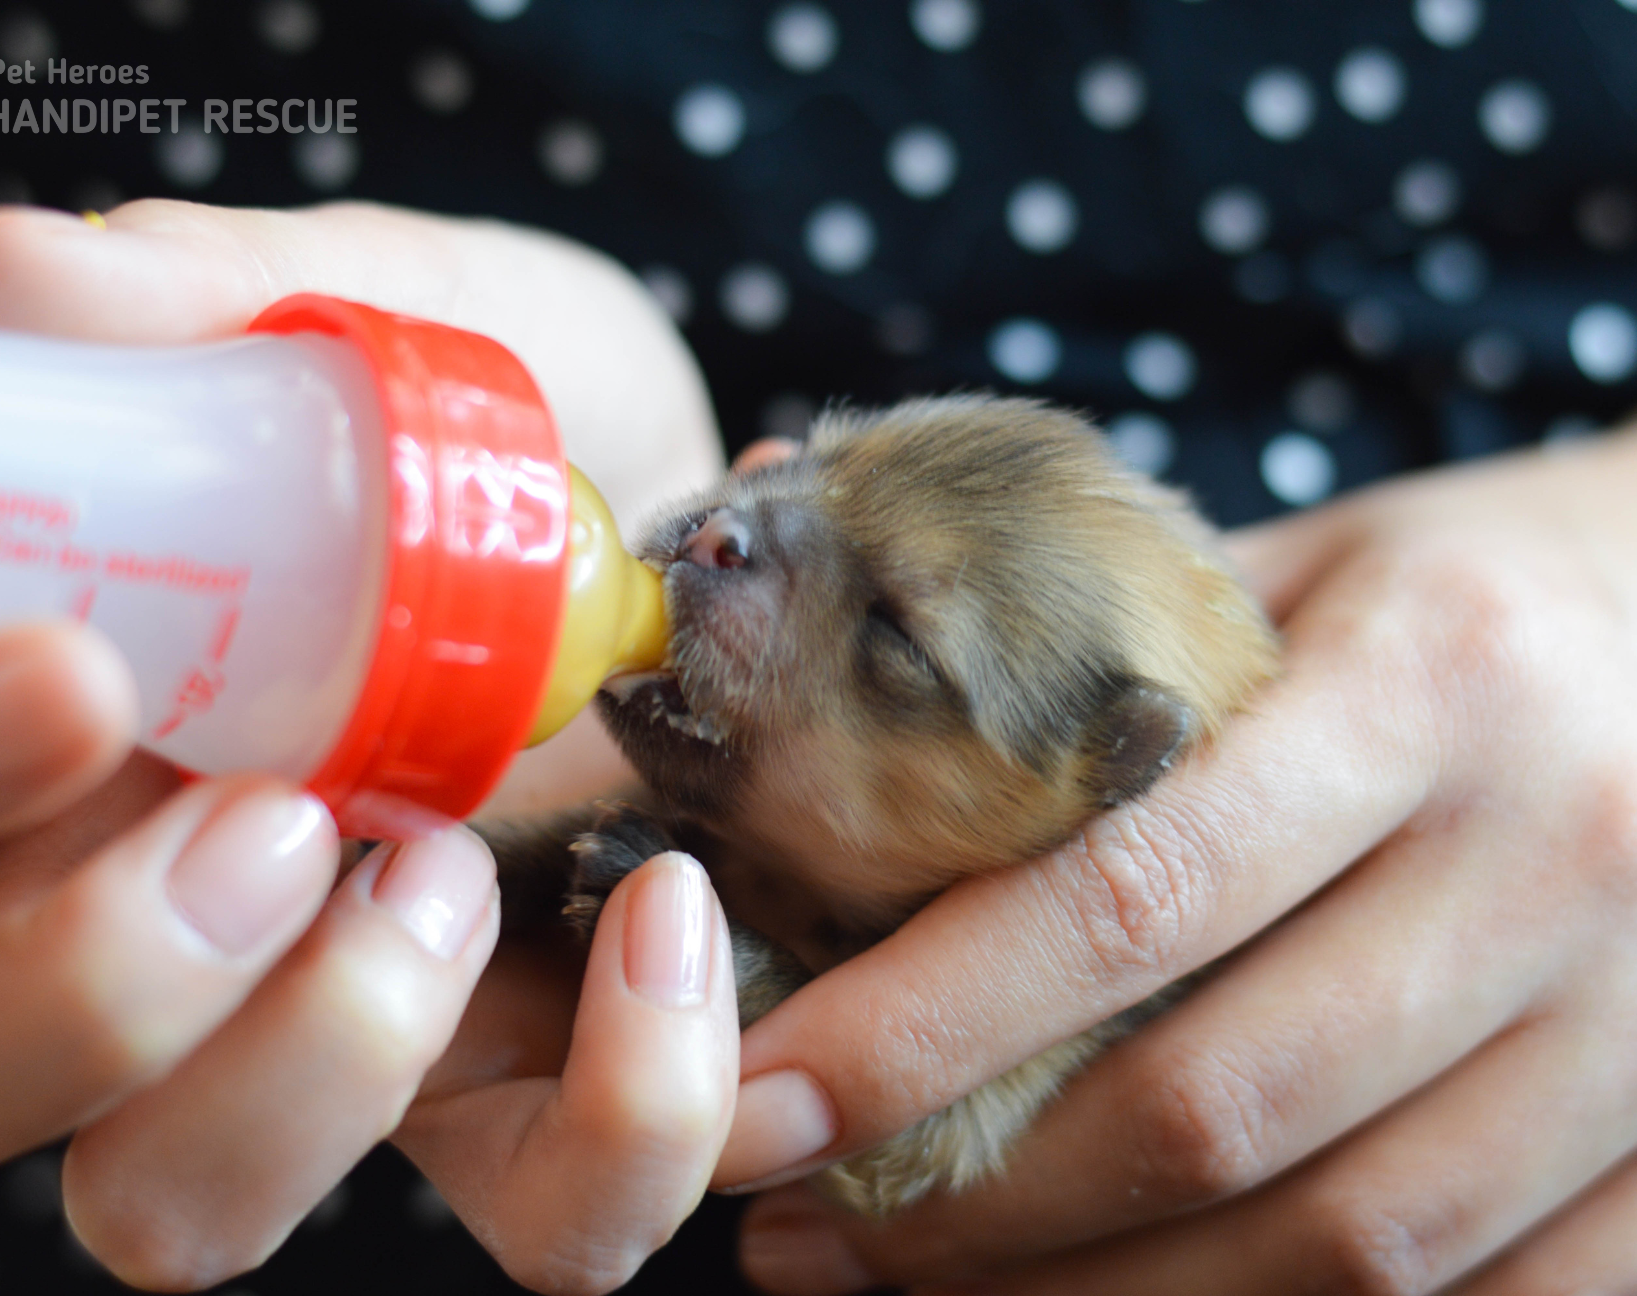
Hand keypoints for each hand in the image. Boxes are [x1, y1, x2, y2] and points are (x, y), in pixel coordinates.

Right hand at [0, 199, 732, 1293]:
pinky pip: (545, 1220)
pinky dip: (623, 1114)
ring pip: (177, 1207)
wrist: (673, 517)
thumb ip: (206, 308)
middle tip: (272, 814)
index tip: (65, 673)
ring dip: (316, 1062)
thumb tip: (16, 278)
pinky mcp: (513, 1090)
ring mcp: (299, 1036)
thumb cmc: (487, 425)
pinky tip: (663, 915)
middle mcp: (102, 922)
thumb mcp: (374, 328)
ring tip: (448, 859)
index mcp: (14, 735)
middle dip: (76, 987)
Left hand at [724, 426, 1636, 1294]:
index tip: (757, 1099)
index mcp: (1423, 683)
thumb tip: (792, 623)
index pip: (1126, 894)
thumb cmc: (1476, 597)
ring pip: (1348, 1249)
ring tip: (928, 1290)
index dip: (915, 1026)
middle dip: (970, 1207)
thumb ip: (1093, 641)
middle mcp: (1550, 859)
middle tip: (802, 1228)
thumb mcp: (1303, 573)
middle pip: (1214, 1107)